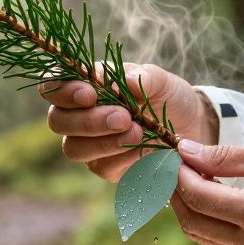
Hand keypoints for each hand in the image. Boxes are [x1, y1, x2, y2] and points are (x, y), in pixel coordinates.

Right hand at [38, 63, 217, 181]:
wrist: (191, 125)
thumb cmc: (167, 96)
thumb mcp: (162, 80)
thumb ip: (145, 77)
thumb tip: (128, 81)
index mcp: (83, 86)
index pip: (51, 86)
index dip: (63, 91)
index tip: (90, 93)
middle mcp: (77, 116)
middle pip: (57, 121)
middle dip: (88, 120)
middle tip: (123, 117)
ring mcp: (88, 144)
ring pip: (74, 149)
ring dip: (103, 142)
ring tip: (137, 131)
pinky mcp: (105, 167)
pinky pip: (101, 167)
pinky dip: (123, 157)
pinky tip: (144, 147)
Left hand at [170, 140, 243, 244]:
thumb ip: (226, 156)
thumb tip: (186, 151)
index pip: (197, 197)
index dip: (178, 174)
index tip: (175, 152)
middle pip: (191, 222)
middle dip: (175, 193)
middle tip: (175, 165)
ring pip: (202, 236)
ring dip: (190, 207)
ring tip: (192, 175)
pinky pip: (221, 242)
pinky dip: (208, 219)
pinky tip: (212, 193)